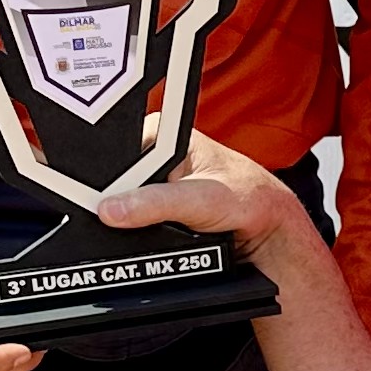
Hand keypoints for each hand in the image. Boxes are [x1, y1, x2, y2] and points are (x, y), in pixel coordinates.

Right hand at [102, 133, 310, 273]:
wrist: (266, 232)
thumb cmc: (249, 199)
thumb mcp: (202, 199)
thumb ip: (157, 203)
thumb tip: (112, 209)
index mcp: (164, 134)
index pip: (118, 152)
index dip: (109, 178)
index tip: (104, 200)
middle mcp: (156, 155)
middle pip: (116, 180)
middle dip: (121, 202)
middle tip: (139, 217)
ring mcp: (156, 184)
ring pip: (122, 204)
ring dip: (132, 221)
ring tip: (161, 227)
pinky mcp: (157, 209)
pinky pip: (135, 222)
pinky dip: (140, 233)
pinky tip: (157, 236)